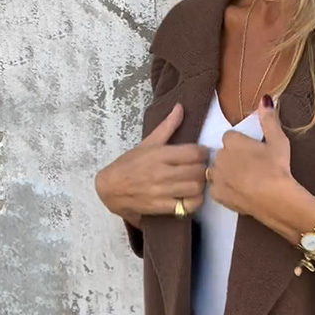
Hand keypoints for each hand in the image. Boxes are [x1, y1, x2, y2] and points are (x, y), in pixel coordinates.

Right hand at [95, 103, 207, 222]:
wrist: (110, 189)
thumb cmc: (129, 164)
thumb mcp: (148, 143)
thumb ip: (167, 126)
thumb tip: (181, 107)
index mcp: (160, 154)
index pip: (194, 152)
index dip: (203, 152)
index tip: (201, 153)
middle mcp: (162, 172)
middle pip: (198, 171)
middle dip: (204, 168)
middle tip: (201, 168)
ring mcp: (162, 191)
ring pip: (196, 188)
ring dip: (201, 184)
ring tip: (197, 181)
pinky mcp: (162, 207)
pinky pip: (189, 206)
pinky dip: (195, 201)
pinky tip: (191, 196)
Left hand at [209, 96, 294, 221]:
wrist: (275, 199)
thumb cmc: (277, 168)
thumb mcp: (278, 141)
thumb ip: (269, 120)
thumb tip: (265, 99)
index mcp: (232, 142)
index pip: (230, 137)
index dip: (240, 144)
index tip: (251, 152)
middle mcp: (220, 157)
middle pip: (222, 154)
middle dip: (232, 159)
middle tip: (250, 167)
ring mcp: (217, 177)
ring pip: (216, 171)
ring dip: (225, 173)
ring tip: (243, 180)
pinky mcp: (218, 195)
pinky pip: (216, 189)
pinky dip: (225, 190)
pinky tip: (238, 192)